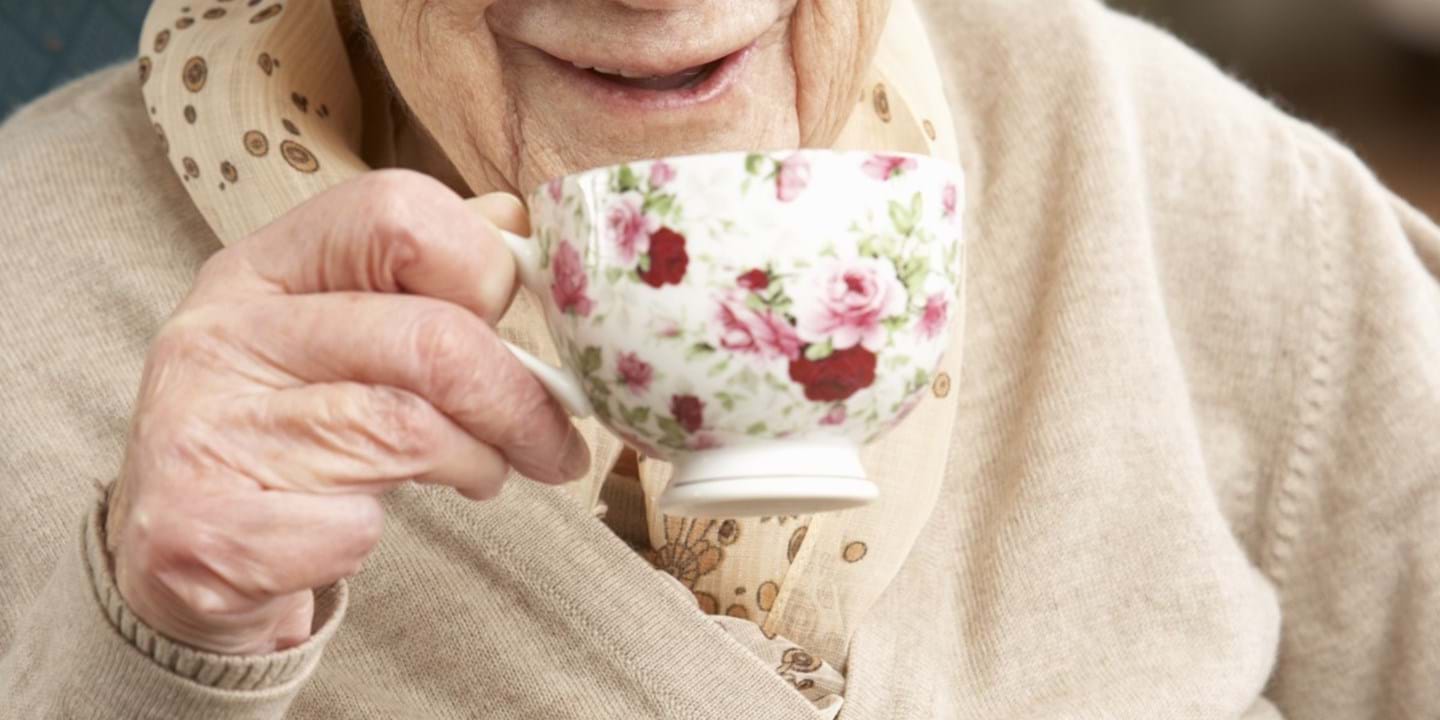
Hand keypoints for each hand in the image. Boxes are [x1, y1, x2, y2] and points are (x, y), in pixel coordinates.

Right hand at [105, 170, 589, 654]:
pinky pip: (351, 525)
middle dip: (519, 401)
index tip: (516, 321)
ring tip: (480, 476)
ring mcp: (204, 430)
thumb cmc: (281, 431)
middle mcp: (220, 334)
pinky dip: (378, 536)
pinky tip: (356, 530)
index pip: (395, 211)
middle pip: (429, 338)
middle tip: (555, 445)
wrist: (168, 554)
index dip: (484, 266)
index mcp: (260, 267)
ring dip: (476, 464)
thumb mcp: (333, 332)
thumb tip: (514, 222)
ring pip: (408, 431)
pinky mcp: (208, 529)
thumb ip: (419, 279)